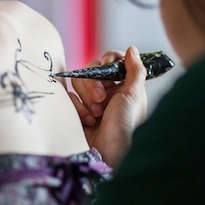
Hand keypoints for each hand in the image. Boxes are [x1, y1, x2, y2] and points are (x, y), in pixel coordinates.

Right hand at [69, 46, 147, 166]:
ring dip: (86, 98)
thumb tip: (132, 49)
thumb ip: (134, 70)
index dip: (107, 60)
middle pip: (91, 69)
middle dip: (94, 84)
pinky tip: (88, 122)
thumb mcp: (133, 96)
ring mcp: (91, 102)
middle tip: (101, 99)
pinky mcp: (77, 112)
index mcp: (123, 86)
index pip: (111, 62)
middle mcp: (107, 92)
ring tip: (95, 115)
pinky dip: (78, 108)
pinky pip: (70, 98)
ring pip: (78, 82)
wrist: (108, 155)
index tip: (106, 64)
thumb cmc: (126, 127)